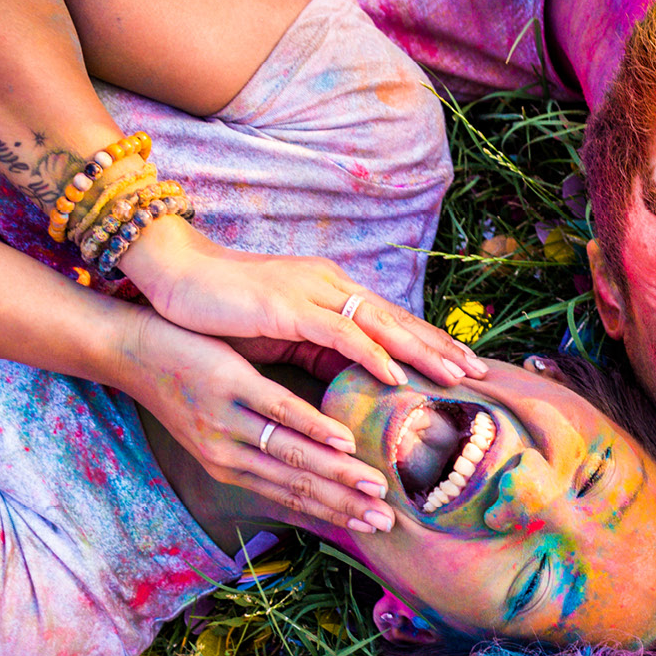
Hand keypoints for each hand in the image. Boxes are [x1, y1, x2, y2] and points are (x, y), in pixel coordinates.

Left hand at [111, 304, 397, 532]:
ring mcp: (226, 422)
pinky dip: (314, 428)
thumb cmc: (180, 384)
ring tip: (375, 486)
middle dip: (345, 507)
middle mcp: (227, 455)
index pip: (289, 497)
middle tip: (386, 522)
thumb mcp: (216, 428)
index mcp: (229, 467)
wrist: (129, 349)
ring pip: (292, 455)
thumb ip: (259, 447)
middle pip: (296, 486)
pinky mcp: (228, 385)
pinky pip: (278, 411)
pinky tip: (345, 440)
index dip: (333, 514)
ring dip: (338, 475)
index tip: (372, 526)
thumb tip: (308, 460)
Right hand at [116, 217, 487, 388]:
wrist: (173, 277)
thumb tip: (352, 378)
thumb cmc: (224, 309)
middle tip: (482, 372)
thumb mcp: (283, 333)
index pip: (391, 319)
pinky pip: (340, 333)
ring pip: (380, 325)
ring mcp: (311, 294)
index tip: (466, 365)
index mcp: (330, 292)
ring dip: (420, 353)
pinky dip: (371, 354)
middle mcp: (329, 286)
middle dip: (441, 347)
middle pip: (398, 320)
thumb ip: (319, 351)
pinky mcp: (288, 306)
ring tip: (455, 377)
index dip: (430, 342)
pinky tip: (396, 375)